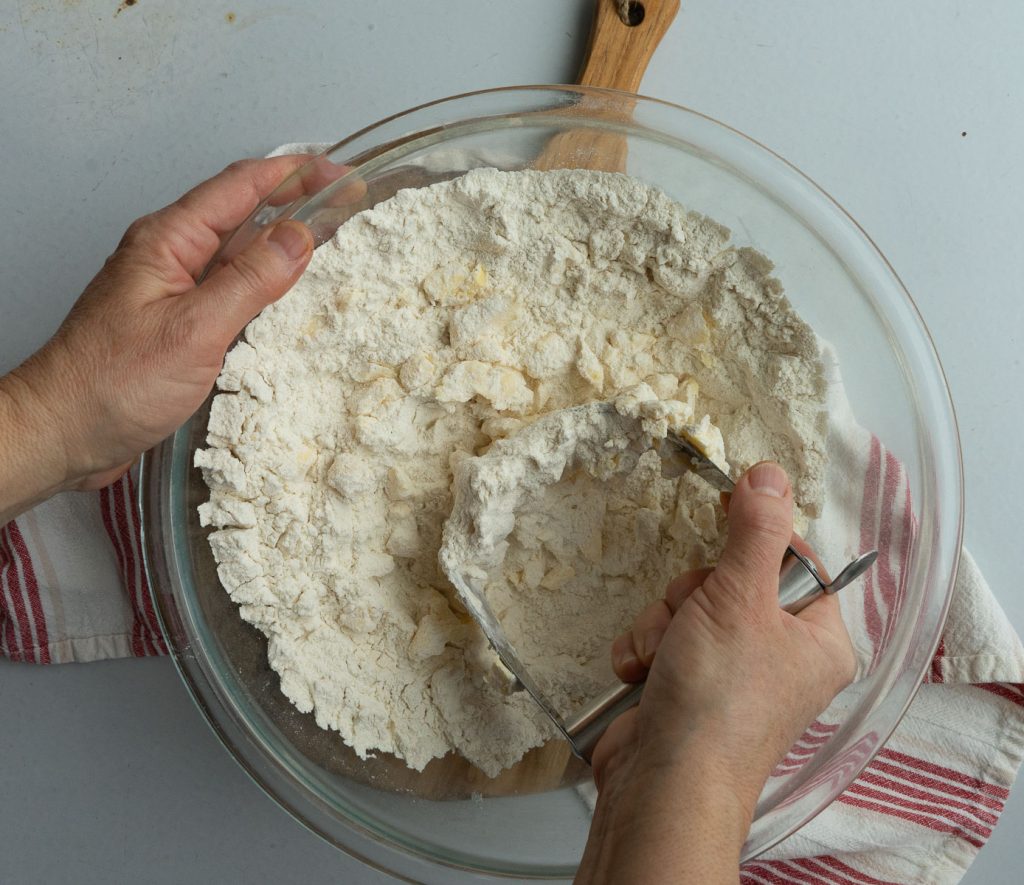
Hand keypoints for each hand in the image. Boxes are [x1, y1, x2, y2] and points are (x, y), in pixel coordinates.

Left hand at [0, 156, 342, 520]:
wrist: (64, 431)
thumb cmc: (114, 383)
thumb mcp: (194, 329)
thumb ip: (250, 281)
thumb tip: (299, 237)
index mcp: (169, 240)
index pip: (241, 186)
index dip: (295, 174)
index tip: (341, 175)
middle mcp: (170, 255)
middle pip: (241, 212)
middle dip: (295, 201)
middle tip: (346, 204)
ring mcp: (172, 288)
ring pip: (237, 250)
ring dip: (282, 241)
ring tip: (330, 240)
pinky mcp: (176, 321)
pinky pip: (229, 287)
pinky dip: (264, 282)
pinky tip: (287, 295)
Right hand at [575, 461, 855, 883]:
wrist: (664, 783)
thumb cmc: (719, 699)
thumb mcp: (741, 598)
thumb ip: (756, 531)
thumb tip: (771, 474)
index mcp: (817, 638)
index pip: (796, 560)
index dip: (758, 538)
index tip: (729, 516)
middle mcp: (779, 657)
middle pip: (729, 579)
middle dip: (692, 595)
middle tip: (692, 619)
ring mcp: (729, 674)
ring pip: (687, 608)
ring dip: (661, 624)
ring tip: (662, 658)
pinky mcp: (685, 686)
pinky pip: (661, 639)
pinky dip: (644, 651)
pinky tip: (642, 676)